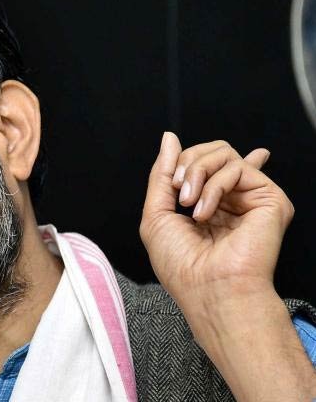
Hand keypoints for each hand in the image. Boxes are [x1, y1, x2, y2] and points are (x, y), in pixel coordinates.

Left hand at [139, 132, 291, 309]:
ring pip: (223, 153)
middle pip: (212, 151)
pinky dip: (213, 185)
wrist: (207, 289)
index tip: (173, 183)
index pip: (203, 163)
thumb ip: (161, 175)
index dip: (187, 159)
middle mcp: (233, 200)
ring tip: (188, 204)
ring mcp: (252, 199)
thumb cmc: (181, 264)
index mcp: (209, 205)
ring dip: (196, 172)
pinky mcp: (270, 199)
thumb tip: (169, 137)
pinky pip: (236, 167)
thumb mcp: (156, 214)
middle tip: (178, 194)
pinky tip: (205, 212)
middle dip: (187, 164)